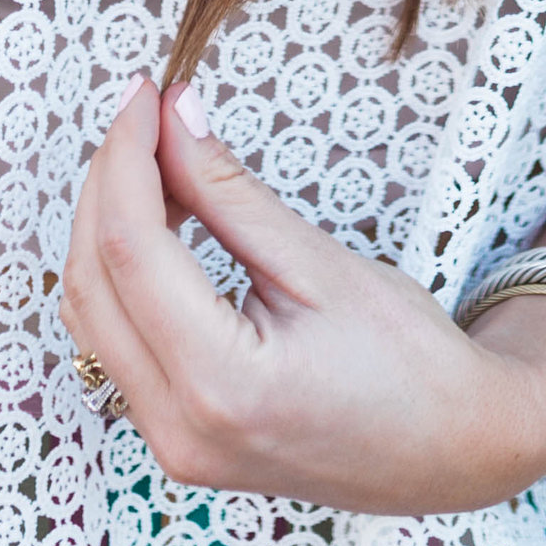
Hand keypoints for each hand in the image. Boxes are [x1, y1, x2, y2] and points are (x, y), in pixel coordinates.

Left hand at [58, 81, 545, 514]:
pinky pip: (116, 343)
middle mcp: (178, 429)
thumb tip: (172, 116)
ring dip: (106, 227)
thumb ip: (231, 193)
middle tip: (146, 113)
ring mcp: (170, 444)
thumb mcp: (322, 262)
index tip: (146, 95)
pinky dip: (122, 274)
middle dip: (108, 183)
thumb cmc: (409, 359)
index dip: (127, 158)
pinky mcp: (175, 439)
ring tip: (153, 157)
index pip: (131, 249)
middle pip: (93, 281)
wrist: (454, 451)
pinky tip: (159, 221)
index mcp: (221, 385)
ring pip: (92, 315)